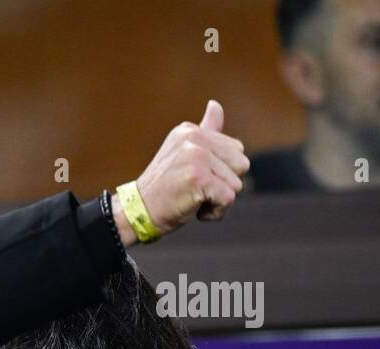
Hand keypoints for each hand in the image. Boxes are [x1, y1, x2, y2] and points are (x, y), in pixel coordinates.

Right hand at [114, 99, 249, 243]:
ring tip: (190, 198)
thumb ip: (205, 130)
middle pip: (241, 165)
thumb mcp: (183, 153)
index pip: (236, 149)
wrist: (138, 213)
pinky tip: (192, 209)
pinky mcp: (199, 178)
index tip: (192, 178)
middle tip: (192, 189)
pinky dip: (214, 212)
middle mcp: (194, 139)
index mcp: (190, 131)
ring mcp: (196, 157)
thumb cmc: (163, 188)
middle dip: (223, 184)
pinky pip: (228, 199)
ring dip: (217, 200)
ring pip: (236, 184)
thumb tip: (215, 104)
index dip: (220, 171)